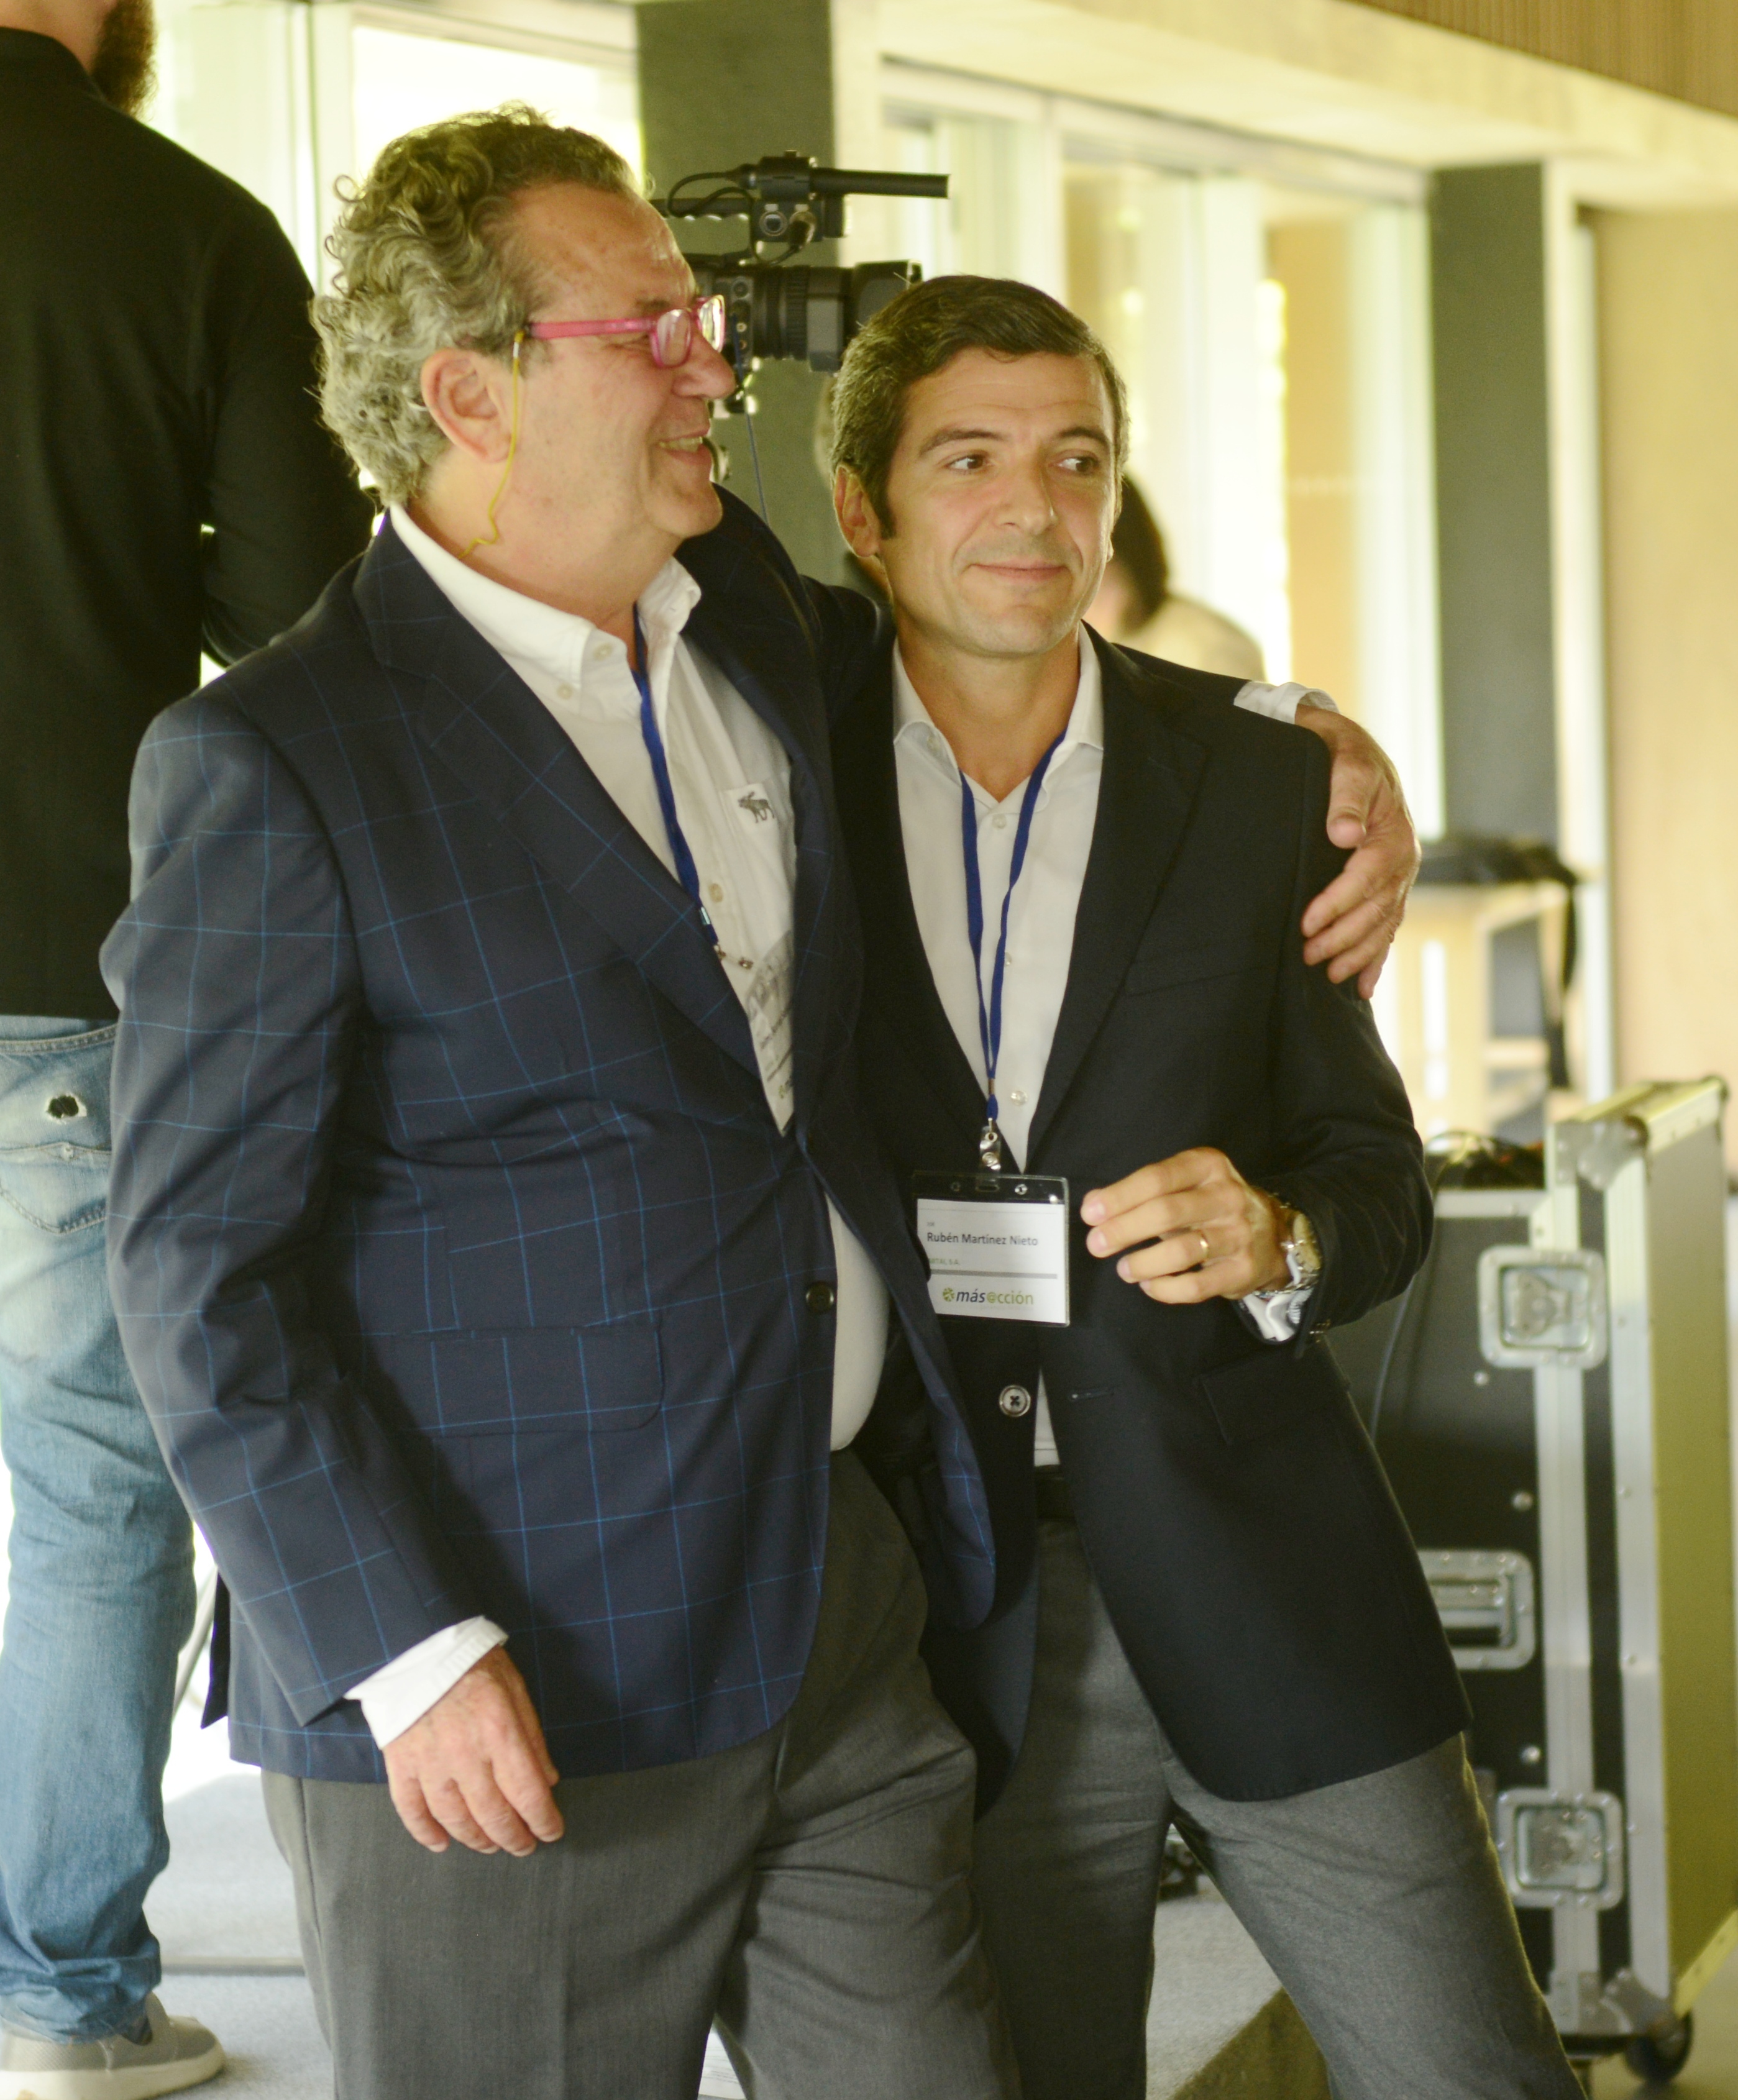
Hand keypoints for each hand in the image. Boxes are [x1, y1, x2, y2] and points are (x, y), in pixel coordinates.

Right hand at [382, 1646, 563, 1857]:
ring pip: (454, 1819)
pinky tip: (441, 1844)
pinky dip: (426, 1833)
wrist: (418, 1641)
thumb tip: (548, 1781)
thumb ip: (532, 1737)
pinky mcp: (400, 1763)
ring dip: (476, 1839)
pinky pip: (411, 1810)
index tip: (552, 1832)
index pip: (528, 1793)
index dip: (543, 1820)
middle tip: (523, 1846)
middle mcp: (465, 1753)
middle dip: (513, 1837)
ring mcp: (429, 1761)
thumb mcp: (515, 1689)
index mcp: (499, 1731)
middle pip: (493, 1814)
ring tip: (489, 1846)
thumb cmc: (474, 1662)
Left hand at [1081, 1150, 1288, 1302]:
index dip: (1120, 1196)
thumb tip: (1094, 1204)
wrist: (1272, 1233)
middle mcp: (1227, 1196)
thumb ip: (1141, 1192)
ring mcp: (1239, 1234)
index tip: (1091, 1213)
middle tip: (1096, 1244)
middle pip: (1167, 1212)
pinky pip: (1197, 1285)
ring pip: (1182, 1251)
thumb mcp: (1184, 1185)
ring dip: (1143, 1263)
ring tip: (1124, 1269)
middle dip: (1124, 1229)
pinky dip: (1166, 1289)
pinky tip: (1150, 1285)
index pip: (1158, 1178)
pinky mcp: (1243, 1269)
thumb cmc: (1211, 1206)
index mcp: (1208, 1166)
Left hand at [1294, 704, 1419, 997]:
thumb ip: (1345, 796)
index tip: (1307, 922)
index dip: (1337, 903)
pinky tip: (1362, 985)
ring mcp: (1399, 876)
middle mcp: (1403, 859)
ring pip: (1383, 923)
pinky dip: (1375, 957)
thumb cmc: (1344, 756)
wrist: (1354, 752)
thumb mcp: (1346, 764)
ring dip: (1358, 953)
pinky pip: (1387, 926)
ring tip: (1330, 975)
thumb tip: (1344, 833)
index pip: (1366, 877)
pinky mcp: (1389, 886)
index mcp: (1393, 834)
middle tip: (1308, 955)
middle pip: (1376, 907)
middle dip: (1343, 936)